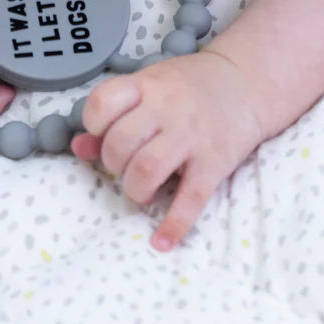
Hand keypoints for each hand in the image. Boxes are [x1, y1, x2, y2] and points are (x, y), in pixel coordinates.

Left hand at [71, 49, 264, 250]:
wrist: (245, 82)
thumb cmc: (187, 86)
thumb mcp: (149, 86)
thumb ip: (113, 114)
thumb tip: (79, 147)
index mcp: (146, 86)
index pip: (103, 102)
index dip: (94, 123)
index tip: (103, 132)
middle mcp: (167, 108)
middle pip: (121, 142)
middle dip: (114, 163)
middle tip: (125, 165)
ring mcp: (191, 135)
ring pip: (147, 168)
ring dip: (135, 188)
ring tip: (143, 190)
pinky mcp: (215, 161)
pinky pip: (191, 198)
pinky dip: (175, 224)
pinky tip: (162, 240)